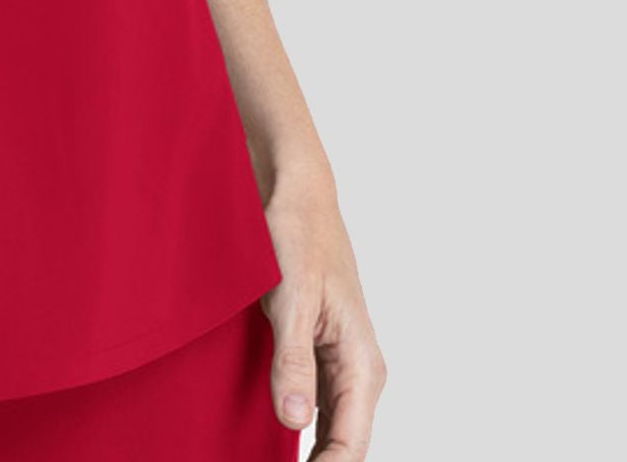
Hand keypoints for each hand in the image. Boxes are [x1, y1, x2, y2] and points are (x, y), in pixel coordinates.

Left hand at [259, 175, 386, 459]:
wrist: (294, 190)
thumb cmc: (298, 232)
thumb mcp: (291, 295)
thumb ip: (294, 359)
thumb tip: (296, 420)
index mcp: (361, 362)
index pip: (349, 446)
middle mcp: (356, 368)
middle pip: (341, 444)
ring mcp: (336, 360)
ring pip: (328, 427)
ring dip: (308, 451)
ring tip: (264, 456)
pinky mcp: (314, 349)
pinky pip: (311, 401)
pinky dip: (296, 423)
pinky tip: (272, 439)